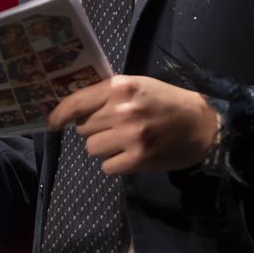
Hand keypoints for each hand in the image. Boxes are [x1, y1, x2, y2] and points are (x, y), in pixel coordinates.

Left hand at [47, 75, 218, 174]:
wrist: (202, 125)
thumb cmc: (167, 102)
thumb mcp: (138, 86)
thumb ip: (108, 94)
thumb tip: (74, 108)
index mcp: (120, 87)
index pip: (77, 101)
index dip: (59, 114)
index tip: (51, 122)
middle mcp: (122, 109)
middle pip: (83, 128)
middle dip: (94, 129)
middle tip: (114, 127)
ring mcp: (130, 135)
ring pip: (91, 148)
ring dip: (103, 147)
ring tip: (123, 141)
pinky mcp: (138, 158)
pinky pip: (106, 166)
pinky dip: (115, 163)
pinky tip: (131, 154)